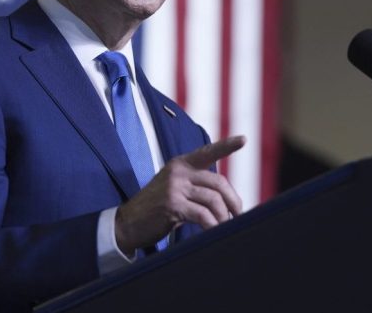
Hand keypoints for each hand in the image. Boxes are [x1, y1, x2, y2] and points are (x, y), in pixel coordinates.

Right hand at [114, 135, 245, 254]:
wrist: (127, 223)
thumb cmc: (157, 209)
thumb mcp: (176, 189)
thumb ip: (197, 187)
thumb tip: (228, 200)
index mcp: (181, 164)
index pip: (208, 152)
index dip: (227, 146)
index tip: (243, 139)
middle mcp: (178, 171)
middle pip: (218, 182)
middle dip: (233, 201)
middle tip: (238, 215)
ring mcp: (174, 187)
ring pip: (213, 199)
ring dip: (223, 217)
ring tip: (224, 227)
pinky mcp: (172, 205)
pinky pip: (203, 215)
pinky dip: (212, 225)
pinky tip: (213, 231)